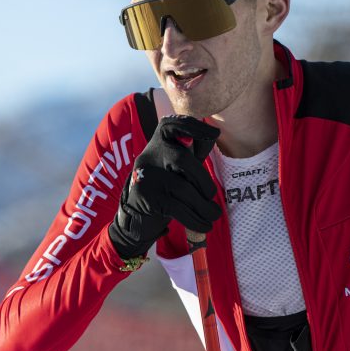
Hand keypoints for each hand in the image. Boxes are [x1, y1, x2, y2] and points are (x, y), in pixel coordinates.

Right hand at [109, 115, 222, 257]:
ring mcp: (144, 175)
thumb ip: (192, 152)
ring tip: (213, 215)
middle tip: (211, 197)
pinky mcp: (143, 197)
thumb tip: (212, 134)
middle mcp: (148, 154)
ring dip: (203, 207)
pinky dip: (195, 219)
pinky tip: (204, 225)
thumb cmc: (166, 187)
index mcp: (159, 141)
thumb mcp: (178, 167)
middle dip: (203, 181)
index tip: (213, 135)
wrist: (136, 217)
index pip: (174, 124)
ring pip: (181, 187)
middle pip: (182, 159)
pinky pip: (177, 208)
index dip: (194, 126)